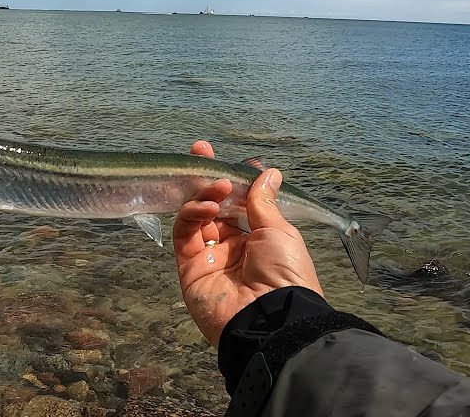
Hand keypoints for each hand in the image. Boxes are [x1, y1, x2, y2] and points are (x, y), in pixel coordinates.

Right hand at [173, 141, 322, 345]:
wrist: (270, 318)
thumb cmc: (285, 272)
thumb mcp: (279, 232)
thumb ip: (264, 202)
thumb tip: (268, 171)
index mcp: (258, 239)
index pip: (239, 203)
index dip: (231, 180)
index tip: (225, 158)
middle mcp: (232, 246)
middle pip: (213, 205)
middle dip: (207, 177)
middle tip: (200, 151)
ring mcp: (209, 256)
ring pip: (196, 216)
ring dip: (203, 194)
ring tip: (216, 186)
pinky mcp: (189, 266)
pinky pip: (184, 234)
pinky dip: (191, 214)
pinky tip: (206, 205)